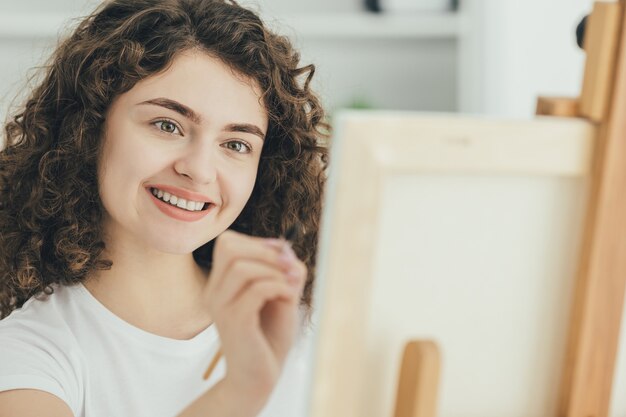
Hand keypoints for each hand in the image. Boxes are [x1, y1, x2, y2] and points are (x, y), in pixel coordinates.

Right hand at [202, 230, 306, 403]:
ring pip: (241, 267)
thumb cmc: (270, 335)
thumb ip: (285, 269)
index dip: (259, 242)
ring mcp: (221, 307)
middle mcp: (214, 292)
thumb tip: (286, 250)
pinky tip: (289, 298)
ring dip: (274, 271)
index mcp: (219, 283)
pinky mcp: (234, 322)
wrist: (259, 377)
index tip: (283, 257)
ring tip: (289, 286)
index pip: (227, 243)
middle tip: (288, 267)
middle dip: (265, 250)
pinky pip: (256, 290)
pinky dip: (279, 287)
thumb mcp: (282, 294)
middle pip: (228, 247)